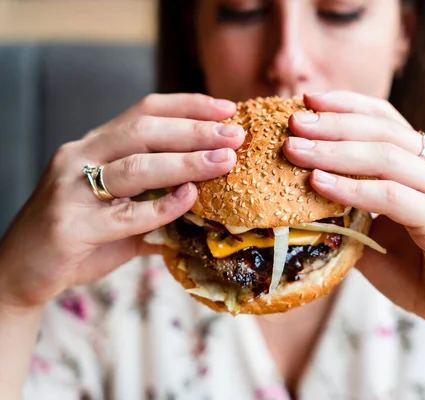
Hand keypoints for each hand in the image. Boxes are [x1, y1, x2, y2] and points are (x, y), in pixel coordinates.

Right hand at [0, 94, 244, 308]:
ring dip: (186, 162)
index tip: (226, 110)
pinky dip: (162, 206)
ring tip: (224, 162)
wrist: (23, 273)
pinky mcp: (69, 224)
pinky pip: (125, 213)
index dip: (188, 106)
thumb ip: (160, 205)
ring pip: (136, 166)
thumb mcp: (123, 213)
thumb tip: (212, 206)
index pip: (145, 111)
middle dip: (194, 130)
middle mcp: (81, 157)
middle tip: (234, 136)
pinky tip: (190, 199)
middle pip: (144, 130)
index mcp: (95, 146)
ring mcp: (72, 189)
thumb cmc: (81, 239)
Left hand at [283, 91, 424, 336]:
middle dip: (332, 124)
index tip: (308, 98)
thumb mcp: (377, 232)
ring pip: (386, 157)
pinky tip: (318, 183)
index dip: (346, 105)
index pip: (386, 120)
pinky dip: (352, 188)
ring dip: (334, 151)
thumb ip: (350, 208)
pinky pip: (391, 196)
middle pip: (383, 131)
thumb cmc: (419, 272)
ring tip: (295, 150)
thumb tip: (301, 190)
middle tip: (293, 122)